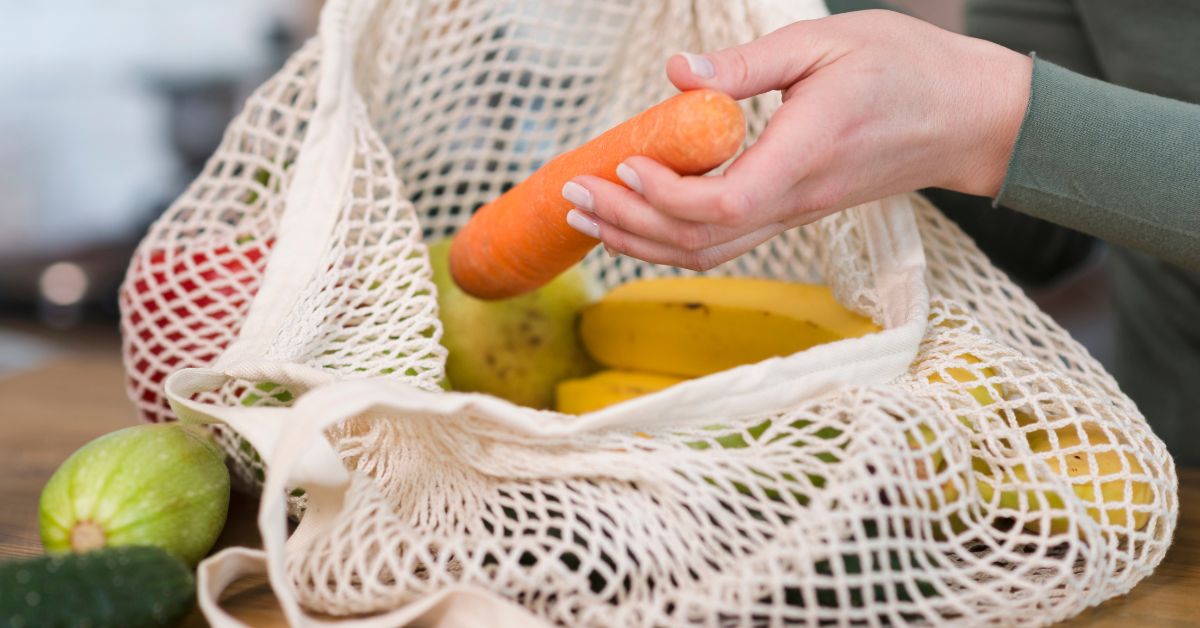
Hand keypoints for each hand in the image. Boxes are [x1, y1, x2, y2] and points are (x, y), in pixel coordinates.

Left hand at [561, 9, 1031, 270]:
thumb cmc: (905, 70)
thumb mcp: (826, 42)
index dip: (666, 196)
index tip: (625, 162)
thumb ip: (748, 64)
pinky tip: (637, 218)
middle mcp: (795, 200)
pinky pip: (723, 242)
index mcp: (805, 156)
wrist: (967, 119)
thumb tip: (676, 72)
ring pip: (707, 253)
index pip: (724, 202)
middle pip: (699, 240)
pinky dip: (670, 238)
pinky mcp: (792, 212)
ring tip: (588, 215)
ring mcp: (794, 214)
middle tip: (573, 195)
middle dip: (628, 223)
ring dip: (641, 240)